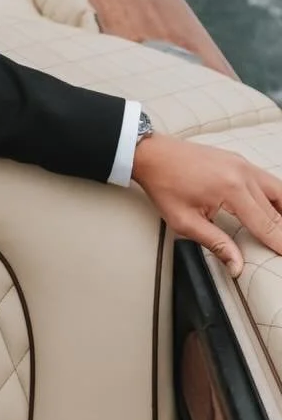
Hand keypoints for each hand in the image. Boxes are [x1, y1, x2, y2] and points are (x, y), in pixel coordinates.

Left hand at [131, 133, 281, 275]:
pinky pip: (267, 180)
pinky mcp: (239, 160)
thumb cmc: (164, 185)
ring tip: (281, 232)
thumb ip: (216, 243)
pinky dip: (276, 197)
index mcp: (231, 189)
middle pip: (276, 210)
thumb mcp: (185, 221)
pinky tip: (276, 211)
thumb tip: (237, 265)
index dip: (280, 243)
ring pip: (279, 191)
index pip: (266, 224)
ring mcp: (243, 163)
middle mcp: (243, 173)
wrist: (151, 154)